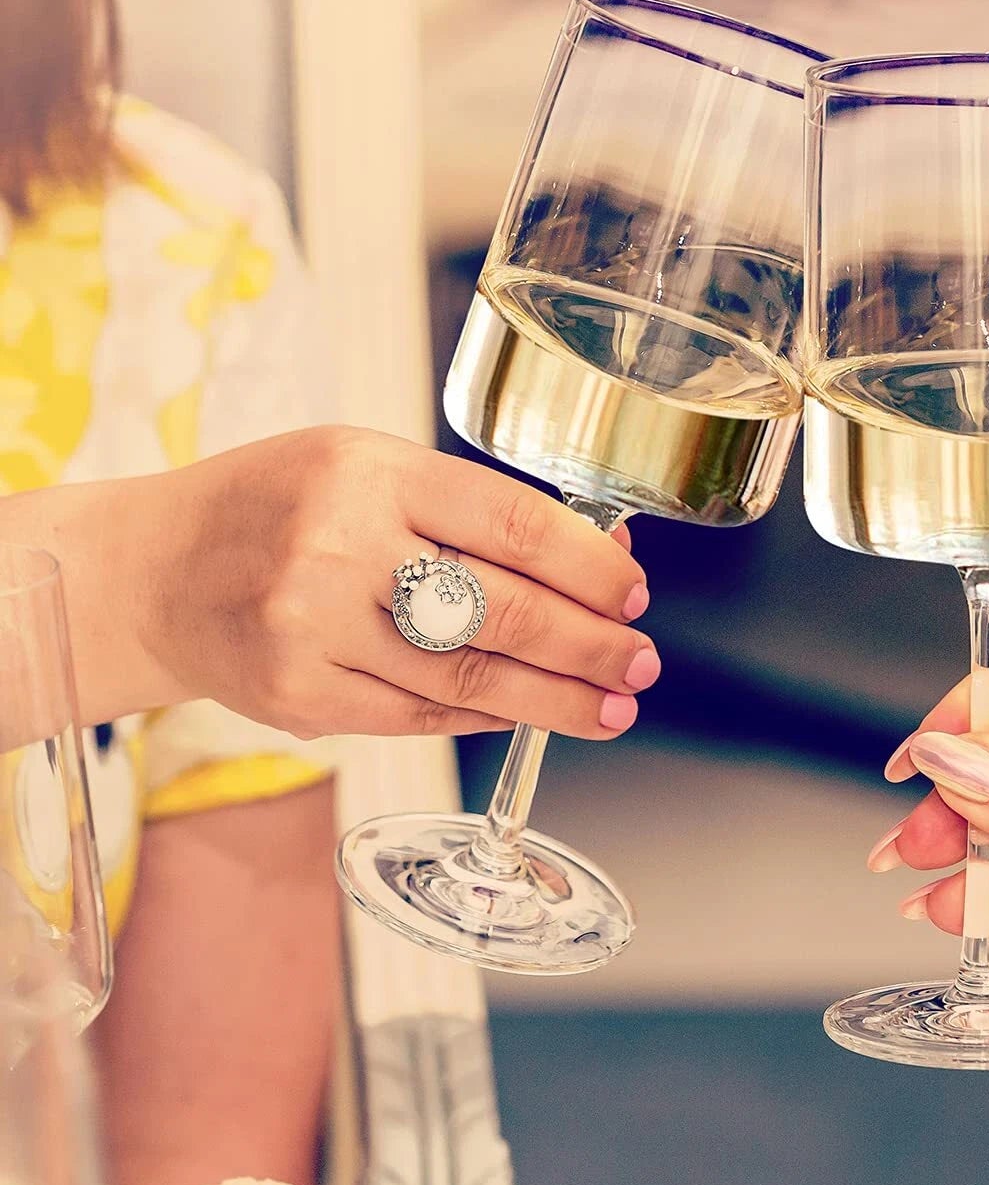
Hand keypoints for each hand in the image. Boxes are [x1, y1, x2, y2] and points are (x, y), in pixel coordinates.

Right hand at [139, 426, 656, 739]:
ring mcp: (315, 629)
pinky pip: (421, 714)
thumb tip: (594, 558)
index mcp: (370, 472)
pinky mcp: (300, 697)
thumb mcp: (366, 468)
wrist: (153, 571)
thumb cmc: (278, 506)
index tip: (633, 592)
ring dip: (556, 699)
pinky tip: (532, 715)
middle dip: (590, 643)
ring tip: (612, 707)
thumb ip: (469, 510)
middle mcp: (341, 547)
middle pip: (502, 608)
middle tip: (641, 661)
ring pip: (469, 675)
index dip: (589, 566)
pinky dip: (488, 716)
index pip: (513, 523)